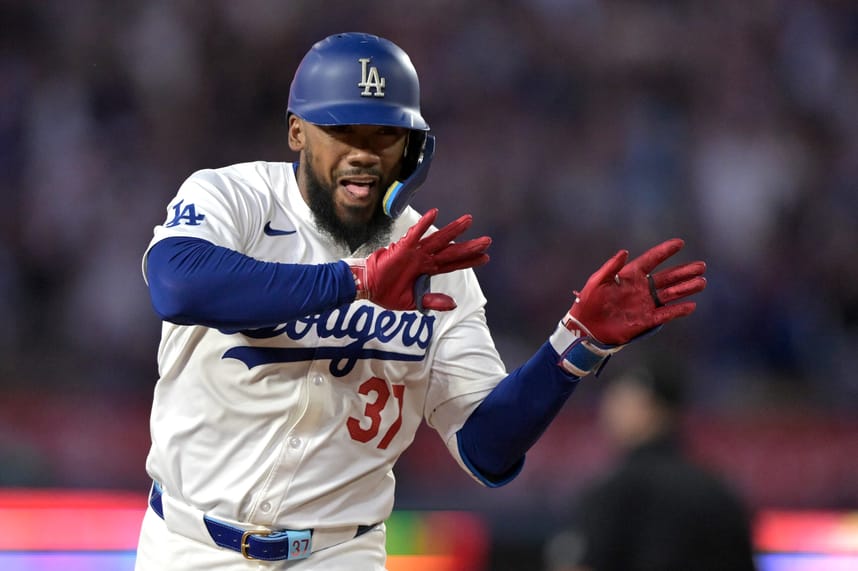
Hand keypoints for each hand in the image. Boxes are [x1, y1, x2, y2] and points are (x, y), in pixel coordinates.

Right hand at [347, 209, 490, 310]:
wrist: (367, 288)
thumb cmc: (387, 293)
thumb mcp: (413, 302)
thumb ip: (433, 302)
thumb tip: (454, 304)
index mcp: (427, 270)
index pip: (453, 264)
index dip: (469, 261)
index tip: (486, 258)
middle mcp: (424, 258)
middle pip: (451, 251)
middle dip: (469, 246)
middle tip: (488, 240)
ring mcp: (415, 252)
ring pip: (438, 239)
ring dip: (453, 230)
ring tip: (469, 221)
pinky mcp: (402, 249)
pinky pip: (415, 235)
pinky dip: (423, 224)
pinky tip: (434, 213)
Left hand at [549, 239, 705, 376]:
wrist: (586, 328)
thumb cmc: (588, 303)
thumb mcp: (597, 282)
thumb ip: (611, 267)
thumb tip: (625, 251)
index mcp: (629, 276)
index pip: (651, 260)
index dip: (665, 251)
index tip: (680, 243)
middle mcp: (640, 288)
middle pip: (666, 278)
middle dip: (684, 271)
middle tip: (701, 266)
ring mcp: (644, 304)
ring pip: (670, 294)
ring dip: (686, 288)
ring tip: (702, 282)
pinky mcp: (645, 320)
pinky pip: (665, 314)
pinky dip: (678, 310)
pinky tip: (691, 305)